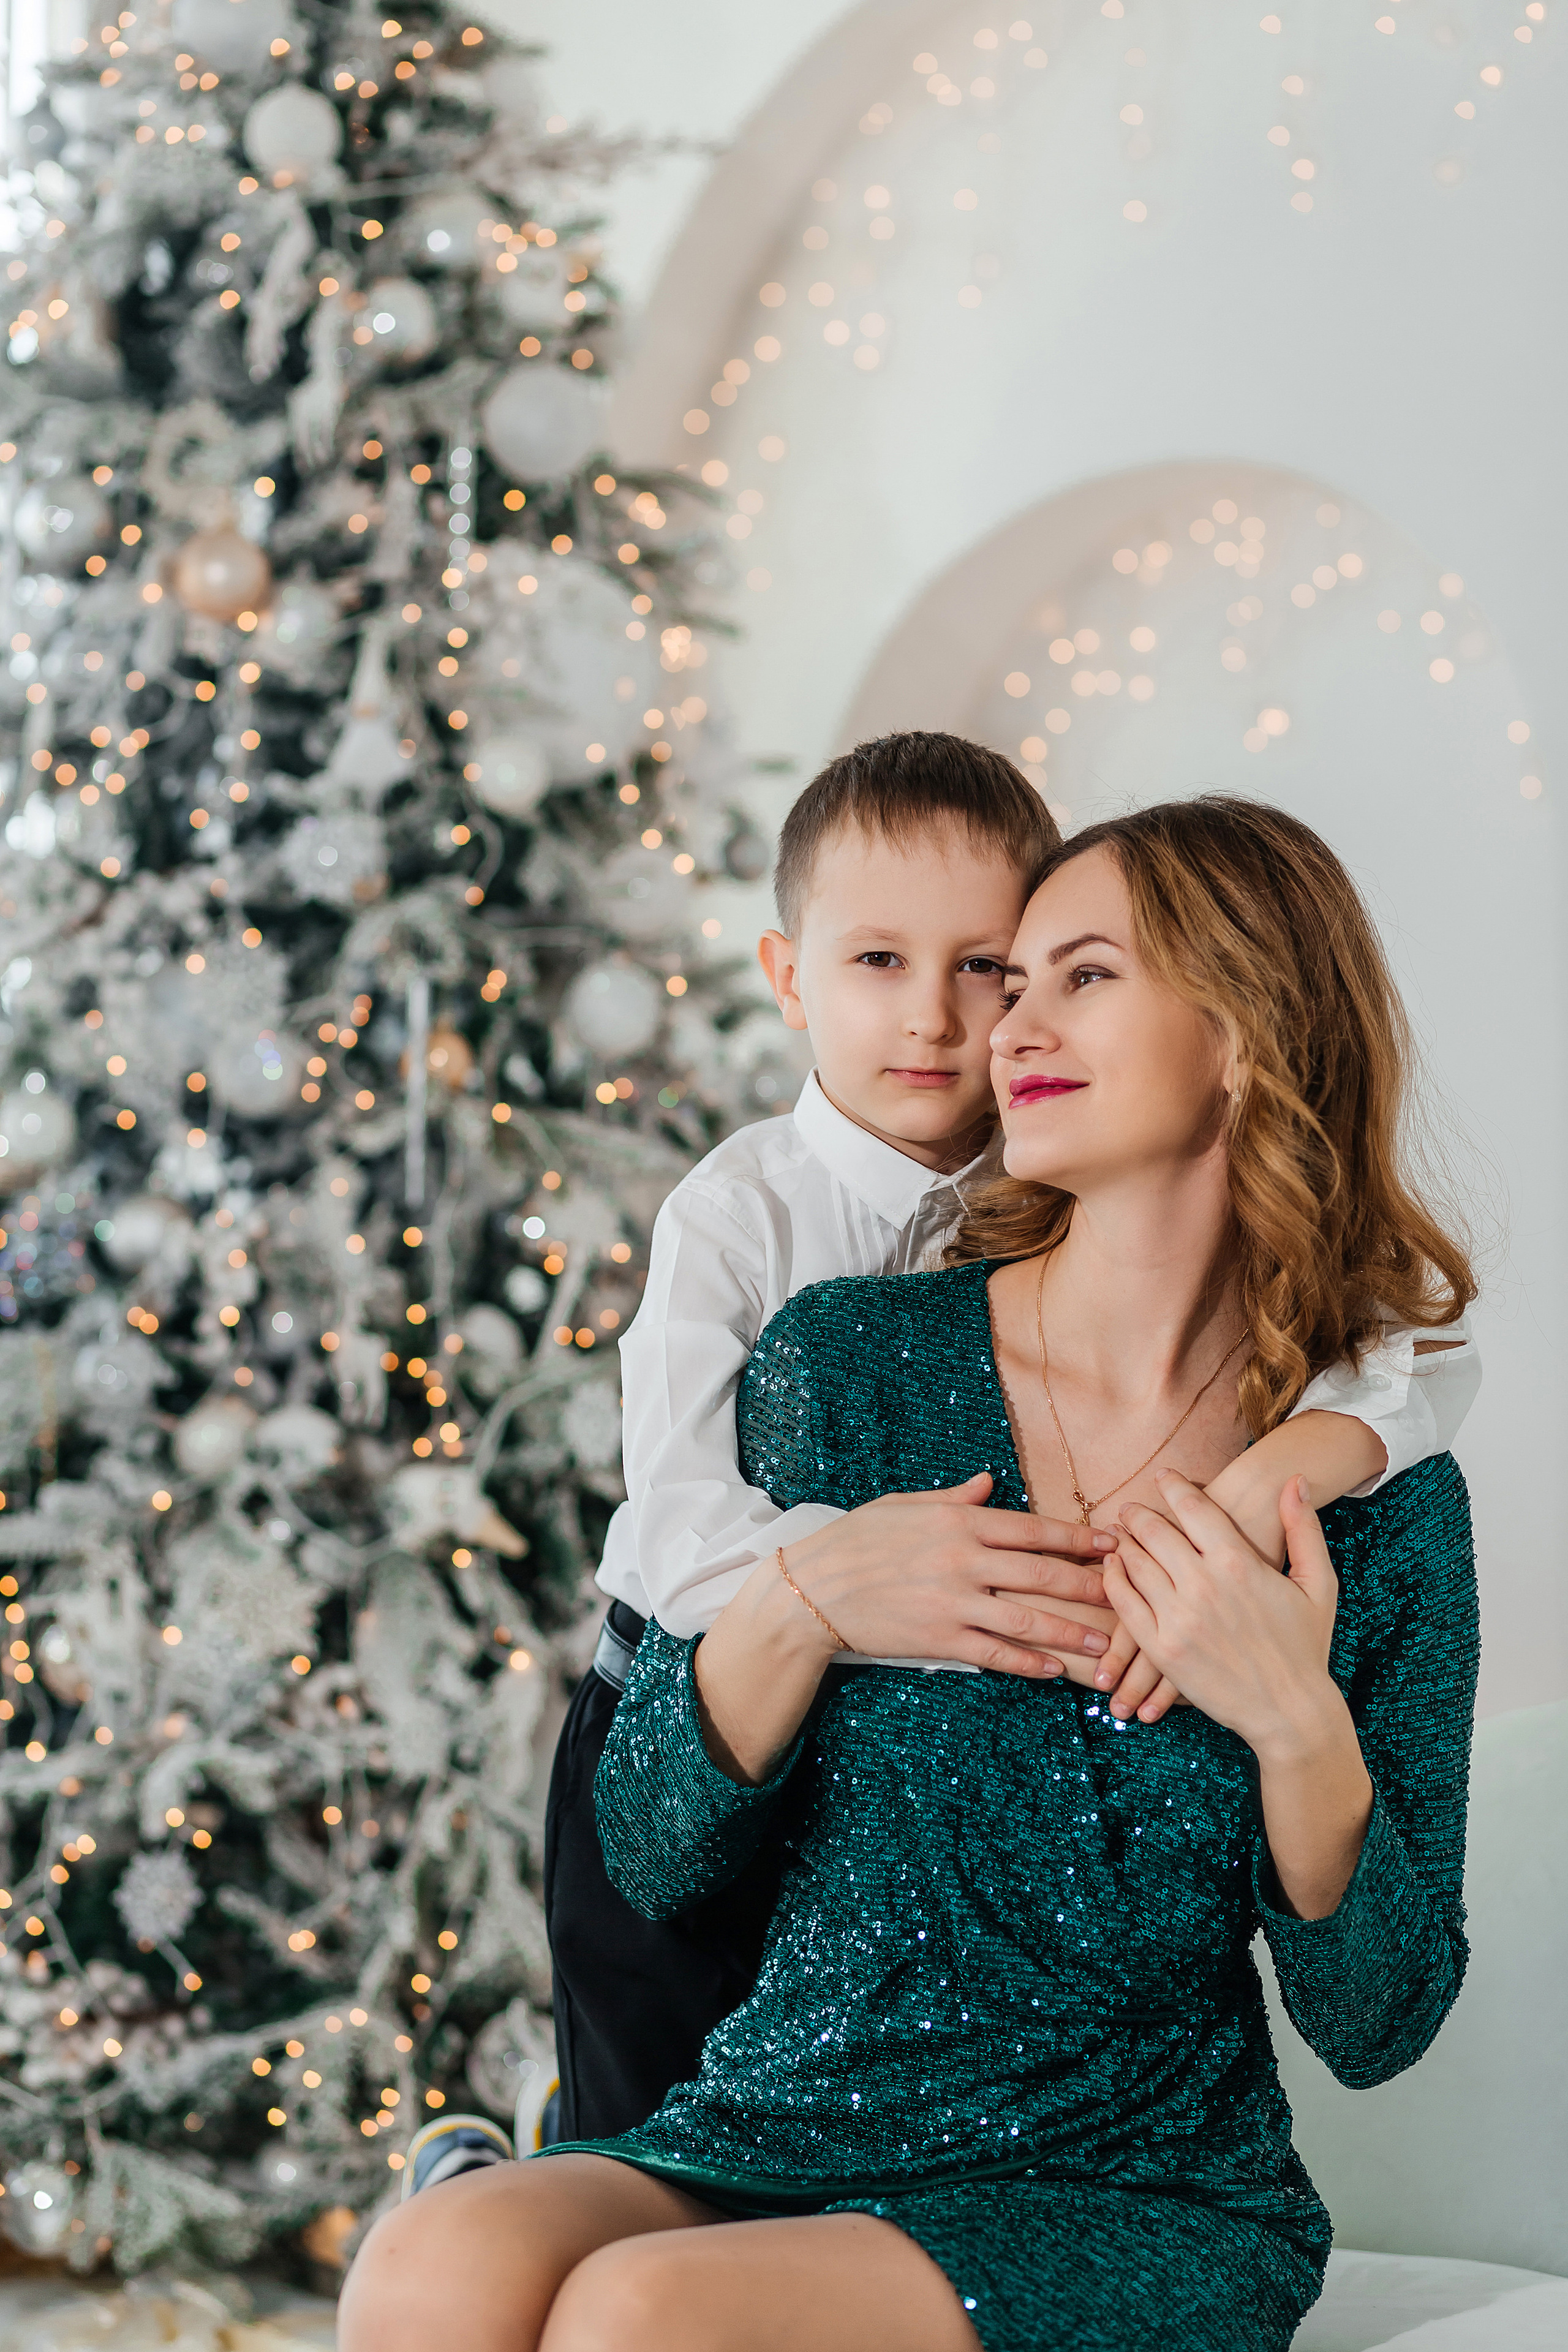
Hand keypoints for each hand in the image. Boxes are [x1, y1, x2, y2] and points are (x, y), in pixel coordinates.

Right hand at [784, 1473, 1116, 1678]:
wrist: (812, 1588)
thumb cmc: (857, 1538)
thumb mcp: (904, 1505)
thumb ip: (953, 1498)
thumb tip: (989, 1481)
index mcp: (959, 1524)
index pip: (1033, 1530)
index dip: (1078, 1538)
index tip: (1112, 1544)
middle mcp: (963, 1562)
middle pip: (1042, 1575)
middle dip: (1089, 1587)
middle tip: (1128, 1595)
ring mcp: (953, 1604)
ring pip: (1027, 1620)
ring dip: (1071, 1634)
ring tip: (1106, 1645)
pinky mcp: (939, 1640)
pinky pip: (994, 1654)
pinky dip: (1027, 1663)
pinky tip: (1054, 1671)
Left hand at [1101, 1471, 1341, 1755]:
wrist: (1290, 1711)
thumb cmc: (1307, 1646)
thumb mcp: (1318, 1584)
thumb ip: (1303, 1528)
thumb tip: (1295, 1479)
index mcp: (1239, 1563)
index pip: (1194, 1507)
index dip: (1174, 1486)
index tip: (1163, 1476)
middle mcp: (1203, 1586)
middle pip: (1155, 1531)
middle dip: (1138, 1513)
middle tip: (1129, 1507)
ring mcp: (1178, 1619)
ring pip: (1135, 1563)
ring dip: (1123, 1542)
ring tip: (1118, 1534)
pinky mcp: (1162, 1650)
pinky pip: (1124, 1603)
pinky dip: (1113, 1579)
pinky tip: (1113, 1569)